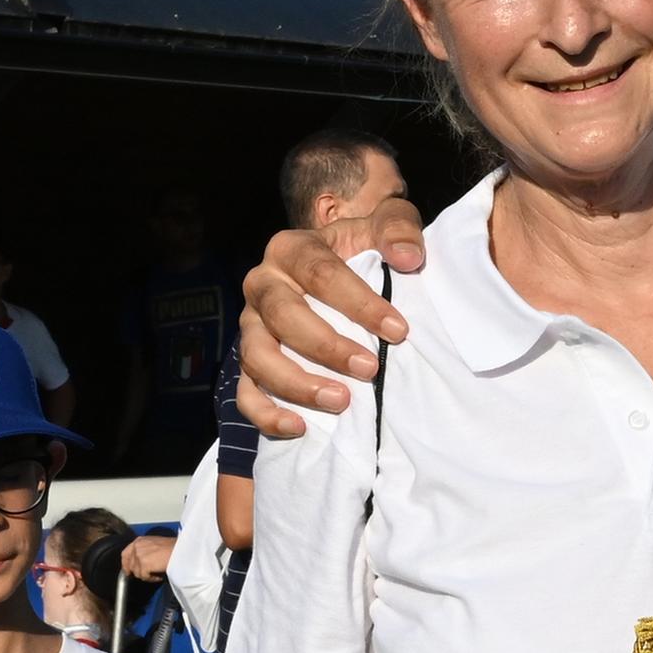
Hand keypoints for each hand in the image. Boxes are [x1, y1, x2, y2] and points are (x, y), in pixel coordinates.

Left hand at [120, 532, 174, 581]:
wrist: (181, 550)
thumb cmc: (173, 547)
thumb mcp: (155, 544)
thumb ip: (145, 550)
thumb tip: (140, 562)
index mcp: (139, 540)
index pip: (125, 554)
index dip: (126, 564)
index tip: (128, 571)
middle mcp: (137, 546)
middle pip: (130, 565)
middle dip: (138, 572)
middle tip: (146, 575)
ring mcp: (139, 555)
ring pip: (137, 572)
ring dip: (147, 575)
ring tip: (157, 572)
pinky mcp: (143, 564)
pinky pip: (144, 577)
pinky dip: (152, 578)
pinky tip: (159, 575)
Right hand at [233, 209, 427, 439]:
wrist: (338, 268)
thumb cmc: (364, 249)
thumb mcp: (385, 224)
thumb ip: (399, 229)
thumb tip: (407, 258)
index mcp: (291, 248)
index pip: (320, 273)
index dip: (358, 303)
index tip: (399, 331)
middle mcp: (262, 284)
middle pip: (283, 315)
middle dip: (327, 346)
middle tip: (370, 369)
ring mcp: (251, 325)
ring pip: (257, 356)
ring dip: (296, 382)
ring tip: (341, 401)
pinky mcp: (249, 361)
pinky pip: (245, 391)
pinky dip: (265, 413)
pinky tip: (298, 427)